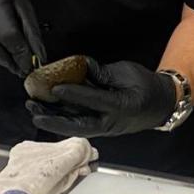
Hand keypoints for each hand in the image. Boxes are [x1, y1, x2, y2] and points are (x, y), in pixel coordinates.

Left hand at [27, 59, 176, 137]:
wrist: (160, 104)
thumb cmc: (146, 87)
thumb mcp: (127, 73)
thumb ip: (103, 72)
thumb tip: (82, 66)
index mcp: (120, 106)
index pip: (92, 100)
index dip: (73, 93)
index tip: (55, 87)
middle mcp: (110, 120)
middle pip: (77, 123)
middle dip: (53, 117)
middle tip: (33, 107)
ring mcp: (104, 126)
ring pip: (74, 126)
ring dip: (52, 120)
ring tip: (33, 110)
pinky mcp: (100, 126)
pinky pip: (77, 124)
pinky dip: (61, 119)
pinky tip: (46, 113)